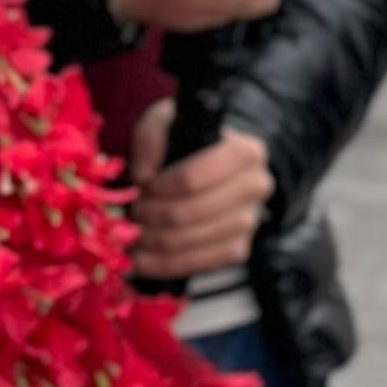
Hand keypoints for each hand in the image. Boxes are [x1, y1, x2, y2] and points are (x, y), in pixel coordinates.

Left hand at [125, 100, 272, 281]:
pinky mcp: (239, 248)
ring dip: (155, 241)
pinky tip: (141, 260)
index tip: (140, 186)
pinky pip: (201, 264)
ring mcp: (250, 221)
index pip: (193, 178)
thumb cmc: (185, 140)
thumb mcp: (165, 122)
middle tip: (131, 212)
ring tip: (131, 234)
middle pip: (192, 212)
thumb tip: (142, 175)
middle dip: (153, 215)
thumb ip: (150, 139)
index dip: (159, 187)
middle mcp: (256, 187)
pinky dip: (166, 264)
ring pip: (194, 241)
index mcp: (245, 152)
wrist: (210, 163)